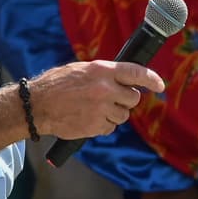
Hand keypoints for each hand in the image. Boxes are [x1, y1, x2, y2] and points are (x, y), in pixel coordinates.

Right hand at [29, 60, 164, 139]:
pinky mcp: (96, 126)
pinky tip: (88, 118)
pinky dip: (103, 125)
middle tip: (111, 98)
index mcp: (102, 70)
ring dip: (114, 114)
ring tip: (94, 108)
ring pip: (123, 115)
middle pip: (133, 98)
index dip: (151, 79)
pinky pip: (111, 128)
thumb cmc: (57, 85)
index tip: (160, 85)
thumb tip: (124, 80)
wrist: (37, 106)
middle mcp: (105, 89)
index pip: (136, 72)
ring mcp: (102, 109)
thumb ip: (104, 74)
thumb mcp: (82, 70)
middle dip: (125, 100)